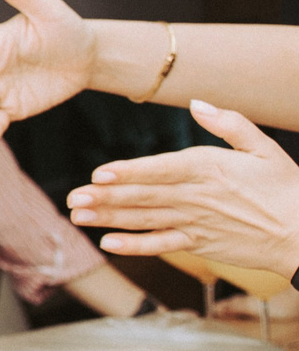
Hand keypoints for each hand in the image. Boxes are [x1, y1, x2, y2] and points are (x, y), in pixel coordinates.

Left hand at [65, 100, 298, 278]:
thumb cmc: (285, 187)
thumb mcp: (263, 147)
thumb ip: (229, 123)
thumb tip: (198, 103)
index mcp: (209, 168)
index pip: (161, 169)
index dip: (128, 172)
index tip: (99, 174)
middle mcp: (198, 196)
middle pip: (144, 196)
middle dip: (105, 198)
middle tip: (72, 198)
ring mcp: (196, 222)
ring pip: (145, 220)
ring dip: (109, 219)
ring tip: (78, 217)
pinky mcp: (199, 244)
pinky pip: (162, 245)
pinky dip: (136, 246)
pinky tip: (109, 244)